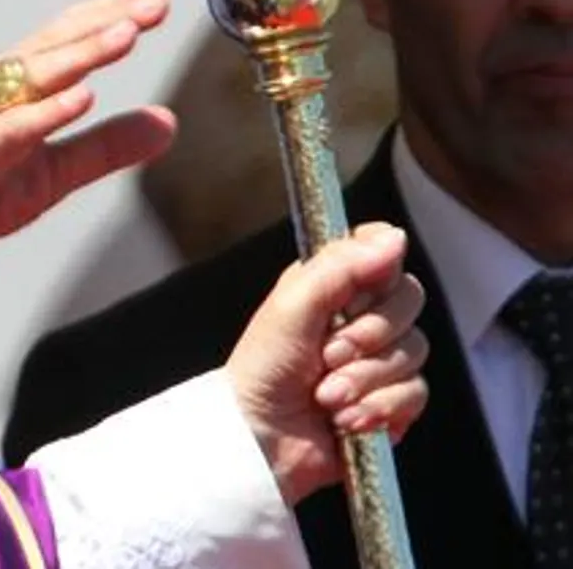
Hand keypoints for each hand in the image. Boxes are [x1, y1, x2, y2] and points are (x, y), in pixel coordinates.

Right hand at [0, 0, 178, 309]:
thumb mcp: (51, 174)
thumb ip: (105, 147)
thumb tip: (166, 122)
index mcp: (13, 88)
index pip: (68, 38)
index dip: (112, 12)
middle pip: (55, 43)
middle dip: (107, 17)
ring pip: (35, 75)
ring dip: (83, 51)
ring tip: (128, 33)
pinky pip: (12, 128)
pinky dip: (47, 111)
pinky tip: (83, 97)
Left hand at [226, 222, 429, 505]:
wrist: (261, 439)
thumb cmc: (262, 369)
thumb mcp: (291, 307)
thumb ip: (339, 267)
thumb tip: (394, 237)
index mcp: (334, 285)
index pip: (384, 251)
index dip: (379, 270)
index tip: (354, 294)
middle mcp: (360, 316)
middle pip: (410, 299)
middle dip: (367, 334)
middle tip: (326, 354)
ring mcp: (380, 359)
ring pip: (415, 351)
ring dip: (364, 379)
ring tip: (325, 394)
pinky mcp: (392, 400)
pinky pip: (415, 393)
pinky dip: (377, 408)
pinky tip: (344, 419)